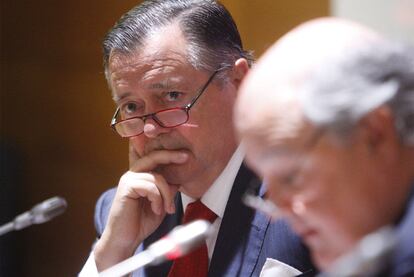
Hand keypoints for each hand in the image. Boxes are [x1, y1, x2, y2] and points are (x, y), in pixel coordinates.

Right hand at [94, 143, 188, 270]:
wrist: (125, 240)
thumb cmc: (141, 223)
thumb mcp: (161, 204)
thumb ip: (167, 191)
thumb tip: (178, 180)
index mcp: (141, 176)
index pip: (155, 159)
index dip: (170, 154)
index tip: (187, 155)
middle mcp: (133, 174)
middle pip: (154, 157)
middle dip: (171, 156)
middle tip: (186, 157)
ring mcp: (128, 180)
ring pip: (157, 178)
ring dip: (166, 195)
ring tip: (166, 209)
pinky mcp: (126, 188)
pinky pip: (150, 187)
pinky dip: (158, 200)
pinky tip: (156, 210)